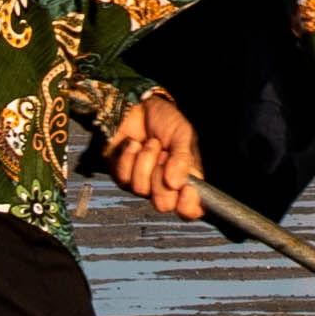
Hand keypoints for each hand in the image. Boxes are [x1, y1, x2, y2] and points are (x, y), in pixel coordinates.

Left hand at [107, 89, 206, 221]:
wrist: (137, 106)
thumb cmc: (165, 121)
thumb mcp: (183, 135)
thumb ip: (183, 159)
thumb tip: (176, 184)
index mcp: (187, 180)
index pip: (192, 209)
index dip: (189, 206)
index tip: (186, 189)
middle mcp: (165, 187)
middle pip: (164, 205)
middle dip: (161, 179)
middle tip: (164, 154)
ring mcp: (143, 184)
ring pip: (141, 189)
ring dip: (146, 160)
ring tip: (150, 143)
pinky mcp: (123, 177)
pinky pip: (124, 178)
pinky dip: (129, 157)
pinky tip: (134, 144)